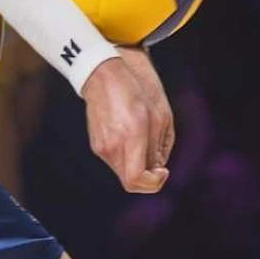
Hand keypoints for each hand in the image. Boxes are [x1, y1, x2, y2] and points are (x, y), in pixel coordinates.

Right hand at [82, 57, 169, 192]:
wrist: (104, 75)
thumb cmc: (137, 90)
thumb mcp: (161, 114)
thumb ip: (161, 146)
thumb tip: (157, 168)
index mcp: (131, 135)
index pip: (136, 179)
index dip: (153, 183)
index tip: (163, 171)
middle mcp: (112, 145)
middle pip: (130, 181)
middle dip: (147, 178)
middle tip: (159, 166)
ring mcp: (101, 146)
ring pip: (123, 172)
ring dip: (138, 167)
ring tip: (146, 145)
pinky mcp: (96, 144)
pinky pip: (116, 161)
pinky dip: (128, 158)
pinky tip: (133, 138)